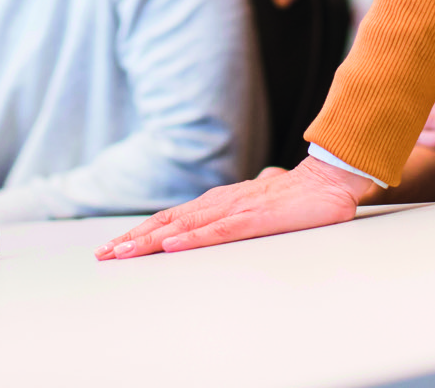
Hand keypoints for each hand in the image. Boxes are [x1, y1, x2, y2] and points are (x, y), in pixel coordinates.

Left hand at [95, 156, 367, 259]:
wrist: (330, 180)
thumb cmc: (297, 196)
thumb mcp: (259, 206)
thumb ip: (240, 210)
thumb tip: (231, 211)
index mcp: (219, 202)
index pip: (171, 219)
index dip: (140, 233)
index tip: (115, 248)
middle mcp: (220, 203)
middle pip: (167, 222)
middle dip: (133, 239)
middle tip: (104, 254)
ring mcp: (236, 209)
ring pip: (185, 226)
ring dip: (151, 240)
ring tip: (125, 252)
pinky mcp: (256, 218)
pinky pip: (219, 231)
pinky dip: (192, 239)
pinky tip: (172, 246)